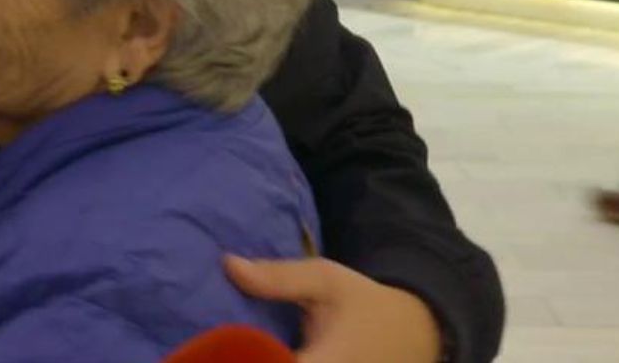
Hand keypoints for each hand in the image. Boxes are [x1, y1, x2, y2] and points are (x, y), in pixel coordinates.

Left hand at [227, 256, 442, 362]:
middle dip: (238, 359)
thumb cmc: (364, 304)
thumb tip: (228, 265)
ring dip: (249, 361)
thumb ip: (278, 278)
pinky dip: (264, 361)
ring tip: (220, 350)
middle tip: (206, 346)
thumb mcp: (325, 281)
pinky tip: (247, 352)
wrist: (413, 334)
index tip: (206, 347)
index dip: (238, 358)